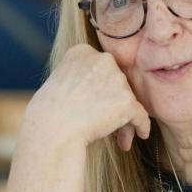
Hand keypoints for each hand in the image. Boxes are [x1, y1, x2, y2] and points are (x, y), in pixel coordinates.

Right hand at [24, 44, 150, 151]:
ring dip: (124, 120)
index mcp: (83, 51)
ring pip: (129, 100)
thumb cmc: (50, 114)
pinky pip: (141, 115)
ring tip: (119, 140)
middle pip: (117, 83)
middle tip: (108, 126)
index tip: (95, 106)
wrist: (51, 131)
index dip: (101, 89)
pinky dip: (142, 126)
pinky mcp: (127, 101)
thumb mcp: (61, 81)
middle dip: (114, 105)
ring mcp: (116, 79)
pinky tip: (142, 135)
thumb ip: (83, 76)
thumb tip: (109, 90)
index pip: (102, 69)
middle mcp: (103, 60)